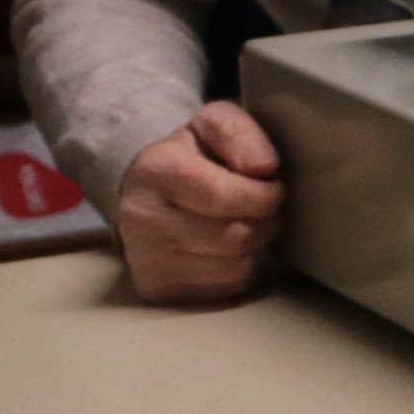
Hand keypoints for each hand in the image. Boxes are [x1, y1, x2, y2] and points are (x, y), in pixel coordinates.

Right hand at [117, 102, 282, 304]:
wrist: (143, 191)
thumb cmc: (190, 156)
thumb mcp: (213, 125)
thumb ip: (240, 134)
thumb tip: (265, 168)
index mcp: (155, 171)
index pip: (223, 195)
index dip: (263, 195)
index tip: (272, 187)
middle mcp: (141, 218)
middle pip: (235, 237)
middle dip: (264, 221)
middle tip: (261, 208)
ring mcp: (144, 258)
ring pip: (234, 267)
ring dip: (253, 248)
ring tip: (242, 224)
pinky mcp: (155, 288)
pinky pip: (224, 289)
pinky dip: (237, 270)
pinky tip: (225, 249)